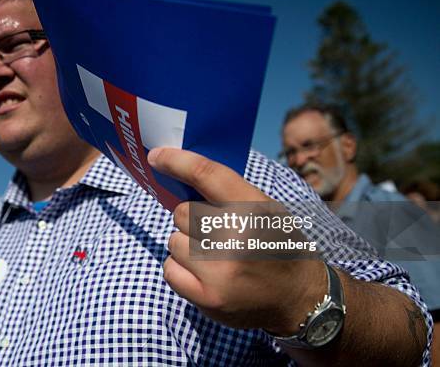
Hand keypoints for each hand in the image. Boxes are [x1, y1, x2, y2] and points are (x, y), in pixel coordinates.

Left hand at [147, 147, 325, 334]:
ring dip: (187, 246)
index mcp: (253, 209)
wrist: (298, 297)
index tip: (156, 157)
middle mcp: (236, 238)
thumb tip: (179, 176)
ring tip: (214, 256)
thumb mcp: (264, 208)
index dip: (176, 161)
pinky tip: (204, 273)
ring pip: (173, 241)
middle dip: (192, 219)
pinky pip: (170, 269)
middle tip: (215, 232)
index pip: (206, 174)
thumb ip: (228, 194)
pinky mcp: (207, 297)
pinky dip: (181, 270)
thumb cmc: (276, 244)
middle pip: (182, 212)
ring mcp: (220, 270)